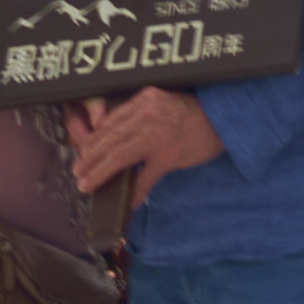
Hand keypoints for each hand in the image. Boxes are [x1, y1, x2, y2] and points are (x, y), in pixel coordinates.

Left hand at [67, 87, 223, 208]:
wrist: (225, 120)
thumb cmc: (196, 114)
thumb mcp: (164, 103)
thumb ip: (141, 114)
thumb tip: (116, 136)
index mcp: (144, 100)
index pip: (110, 122)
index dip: (93, 140)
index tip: (83, 152)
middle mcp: (147, 115)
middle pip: (108, 139)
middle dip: (89, 159)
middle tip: (77, 172)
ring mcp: (157, 136)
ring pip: (118, 157)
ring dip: (100, 173)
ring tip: (87, 185)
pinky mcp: (169, 156)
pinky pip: (145, 177)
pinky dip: (136, 191)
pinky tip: (130, 202)